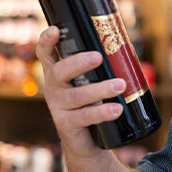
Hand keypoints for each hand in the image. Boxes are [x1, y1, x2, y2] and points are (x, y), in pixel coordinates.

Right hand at [35, 26, 125, 158]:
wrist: (86, 140)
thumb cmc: (91, 103)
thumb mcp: (91, 82)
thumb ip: (100, 66)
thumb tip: (126, 47)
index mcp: (57, 72)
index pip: (45, 53)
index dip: (46, 41)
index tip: (55, 31)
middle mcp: (53, 87)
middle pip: (59, 71)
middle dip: (78, 63)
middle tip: (97, 57)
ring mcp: (57, 106)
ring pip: (77, 96)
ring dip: (100, 89)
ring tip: (120, 85)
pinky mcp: (66, 124)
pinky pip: (84, 116)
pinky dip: (102, 112)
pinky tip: (116, 109)